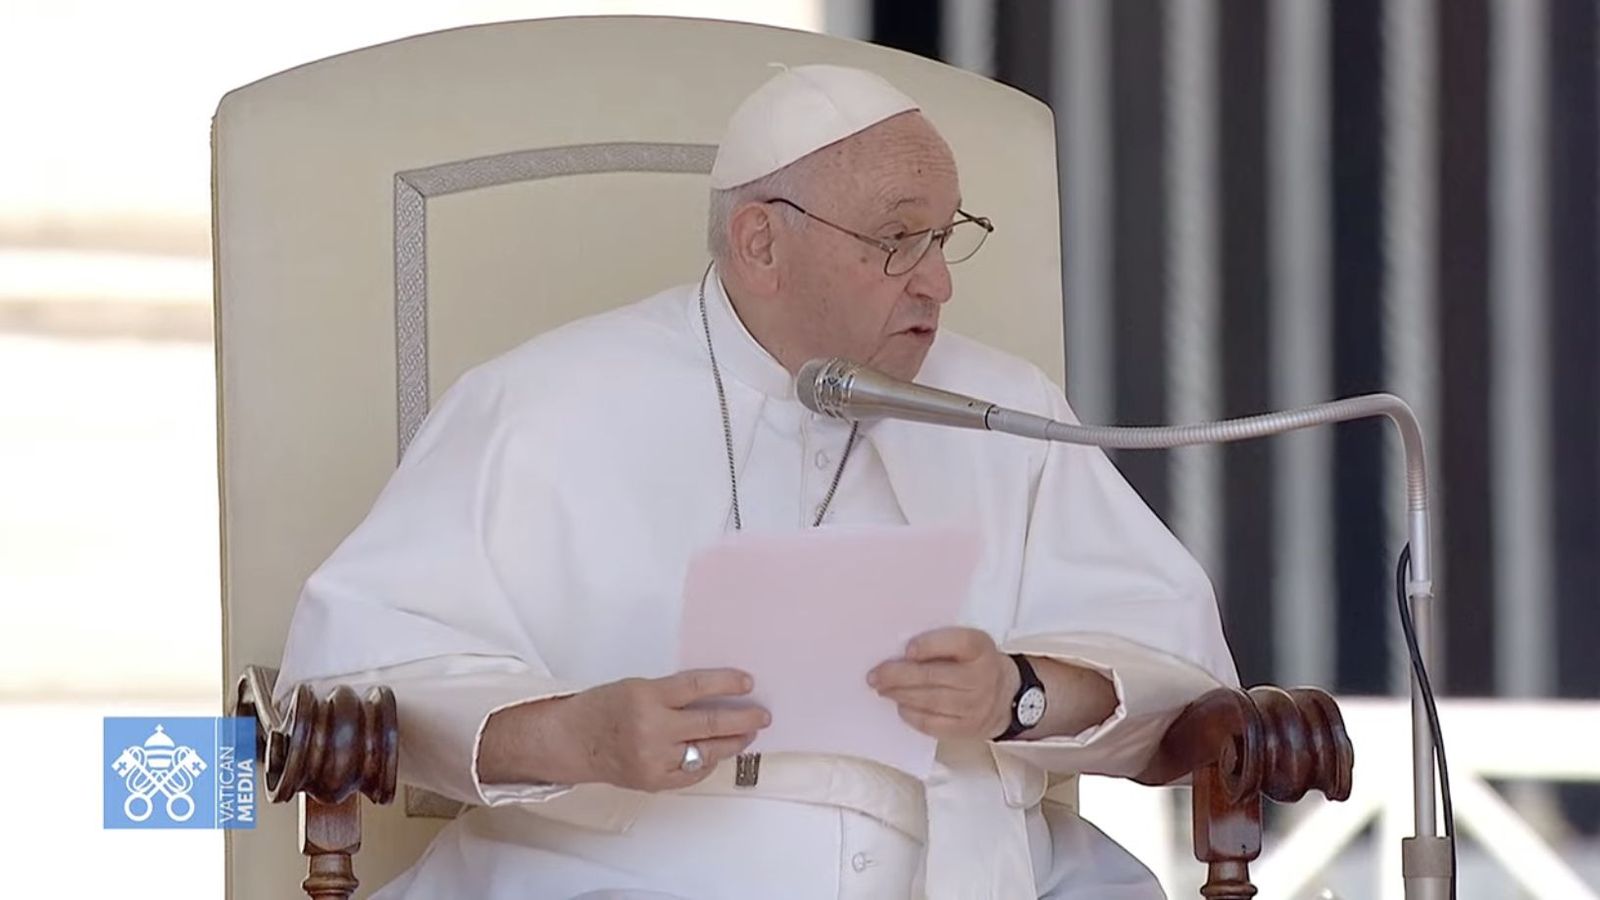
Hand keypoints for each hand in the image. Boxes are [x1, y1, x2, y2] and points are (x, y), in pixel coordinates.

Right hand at [484, 668, 770, 791]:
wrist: (570, 741)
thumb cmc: (603, 708)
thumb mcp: (636, 687)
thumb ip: (671, 695)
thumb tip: (716, 696)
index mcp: (646, 697)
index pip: (697, 687)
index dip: (727, 683)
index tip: (748, 681)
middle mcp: (652, 729)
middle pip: (710, 723)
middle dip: (743, 719)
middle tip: (763, 715)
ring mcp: (654, 759)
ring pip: (706, 751)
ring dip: (732, 742)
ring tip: (748, 734)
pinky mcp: (654, 781)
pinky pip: (692, 773)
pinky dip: (708, 762)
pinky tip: (718, 753)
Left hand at [867, 627, 1018, 740]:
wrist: (1007, 696)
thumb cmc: (975, 664)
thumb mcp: (967, 643)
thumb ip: (940, 643)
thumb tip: (898, 651)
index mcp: (980, 648)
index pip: (957, 643)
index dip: (929, 645)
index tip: (906, 649)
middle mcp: (981, 677)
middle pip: (934, 676)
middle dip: (898, 676)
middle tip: (875, 675)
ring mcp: (976, 705)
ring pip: (930, 701)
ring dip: (900, 695)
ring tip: (882, 689)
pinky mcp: (968, 727)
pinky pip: (933, 723)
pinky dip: (912, 715)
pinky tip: (901, 706)